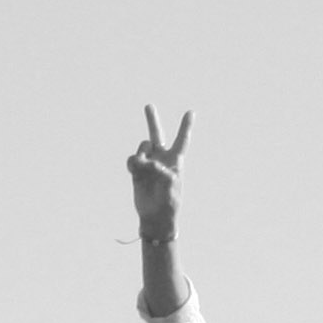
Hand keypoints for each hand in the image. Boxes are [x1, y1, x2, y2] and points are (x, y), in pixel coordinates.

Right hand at [127, 105, 191, 240]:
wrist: (155, 216)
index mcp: (175, 161)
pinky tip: (134, 172)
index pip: (182, 140)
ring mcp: (148, 163)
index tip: (191, 112)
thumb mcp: (171, 189)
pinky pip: (132, 159)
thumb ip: (163, 173)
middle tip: (148, 106)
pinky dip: (133, 163)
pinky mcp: (137, 170)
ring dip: (143, 155)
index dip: (186, 126)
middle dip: (152, 120)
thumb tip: (151, 164)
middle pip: (157, 134)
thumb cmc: (169, 204)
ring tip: (144, 169)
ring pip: (143, 146)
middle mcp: (161, 158)